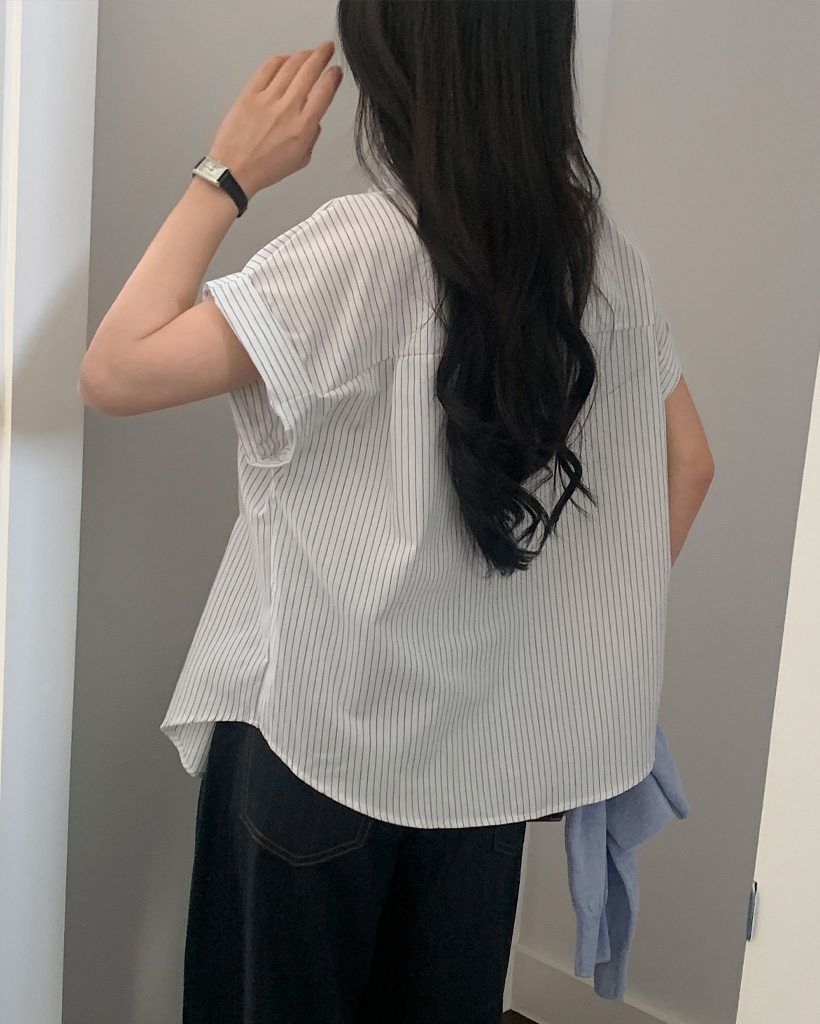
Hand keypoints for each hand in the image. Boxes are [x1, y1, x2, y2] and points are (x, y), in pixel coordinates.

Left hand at [208, 41, 343, 199]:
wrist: (234, 170)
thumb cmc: (264, 168)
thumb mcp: (300, 160)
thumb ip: (312, 137)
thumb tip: (315, 120)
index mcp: (303, 127)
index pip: (324, 92)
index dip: (333, 76)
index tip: (336, 70)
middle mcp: (287, 110)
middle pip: (309, 71)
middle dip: (321, 55)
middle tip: (327, 48)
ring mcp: (267, 100)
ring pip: (290, 65)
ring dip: (303, 54)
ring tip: (309, 51)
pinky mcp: (250, 94)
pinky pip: (267, 68)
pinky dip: (280, 59)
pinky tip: (285, 58)